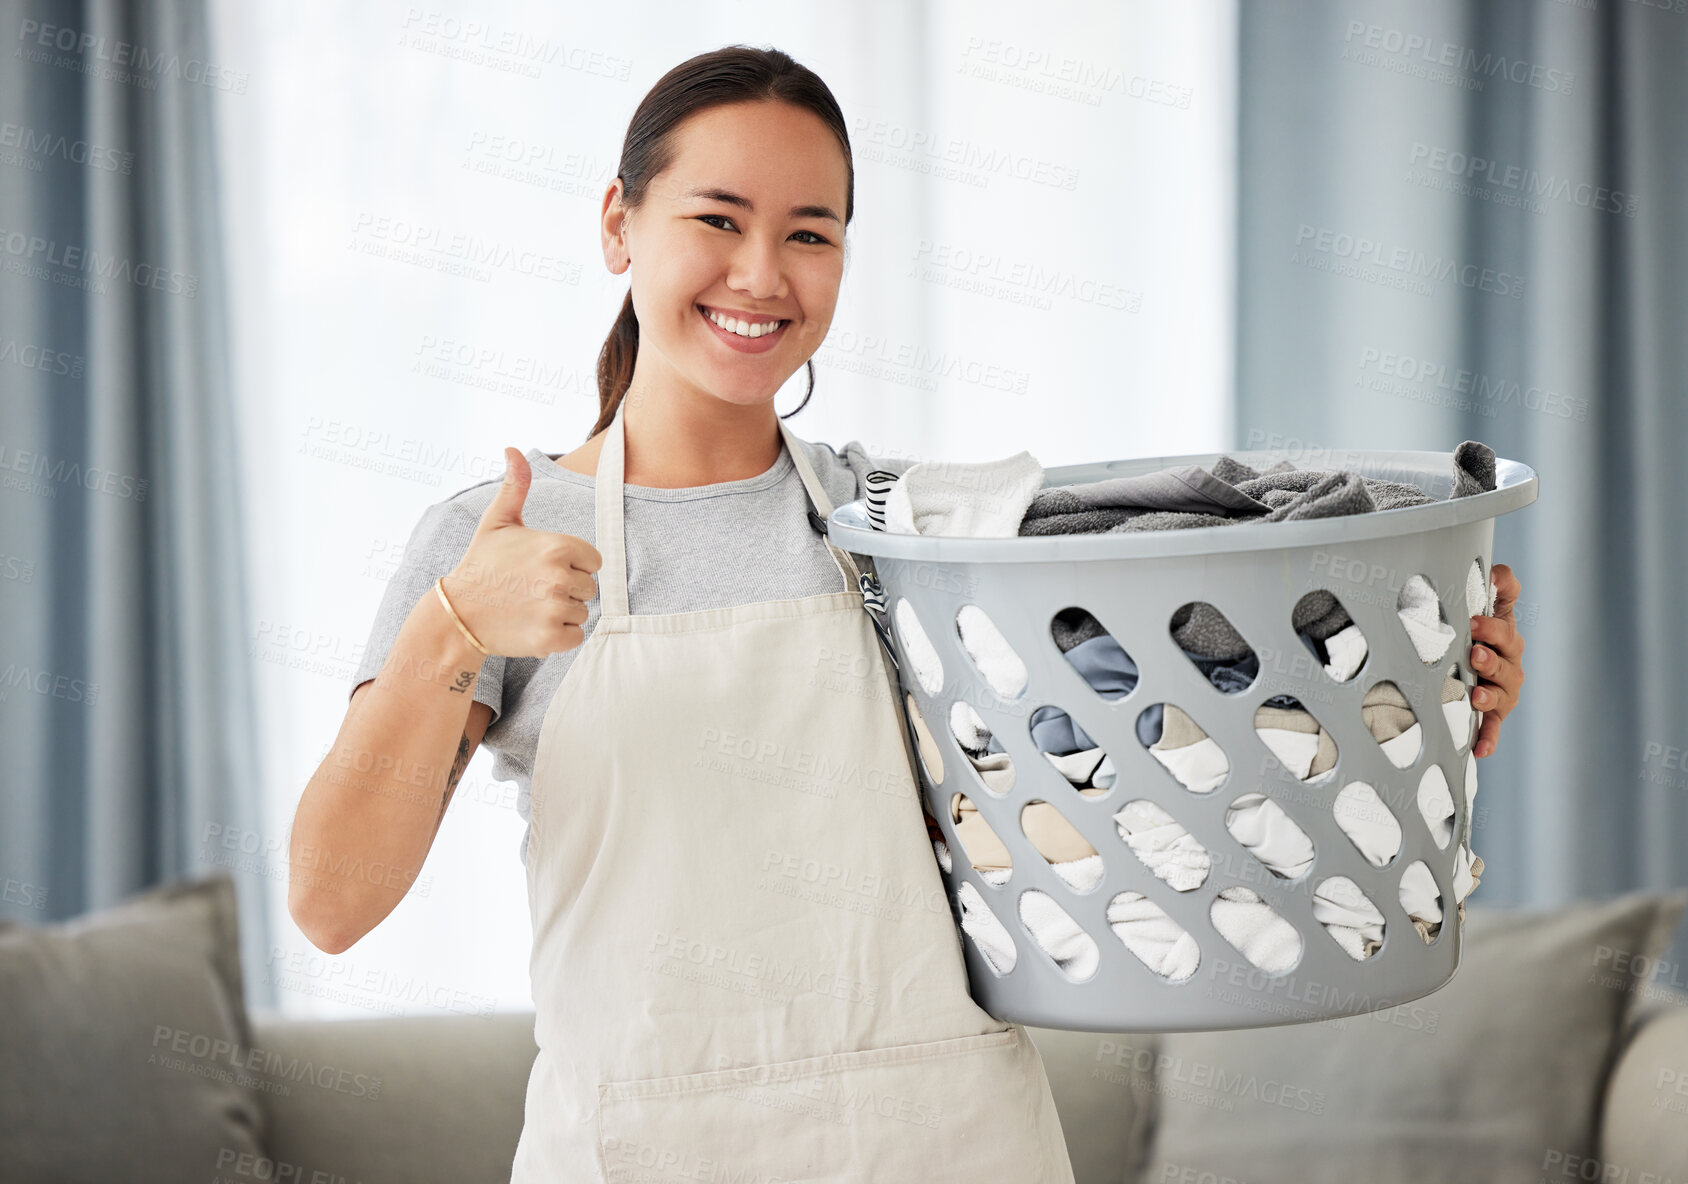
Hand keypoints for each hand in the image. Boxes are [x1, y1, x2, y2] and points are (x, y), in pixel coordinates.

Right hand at [442, 447, 602, 658]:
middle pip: (589, 588)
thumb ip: (515, 486)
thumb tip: (512, 449)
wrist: (458, 614)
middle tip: (531, 589)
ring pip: (581, 612)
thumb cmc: (481, 565)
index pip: (593, 561)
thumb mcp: (497, 521)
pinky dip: (558, 635)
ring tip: (528, 606)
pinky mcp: (551, 638)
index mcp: (557, 546)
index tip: (542, 568)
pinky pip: (575, 635)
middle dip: (565, 589)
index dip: (572, 566)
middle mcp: (559, 577)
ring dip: (560, 612)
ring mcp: (555, 609)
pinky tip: (532, 624)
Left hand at [1468, 562, 1524, 757]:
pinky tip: (1479, 750)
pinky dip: (1488, 738)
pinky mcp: (1492, 713)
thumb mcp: (1487, 603)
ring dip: (1488, 696)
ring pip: (1499, 694)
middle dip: (1490, 659)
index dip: (1493, 626)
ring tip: (1476, 696)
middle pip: (1504, 662)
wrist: (1465, 656)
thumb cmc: (1475, 628)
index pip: (1505, 628)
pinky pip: (1492, 727)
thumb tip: (1498, 574)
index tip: (1475, 621)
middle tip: (1474, 654)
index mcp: (1505, 636)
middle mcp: (1507, 664)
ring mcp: (1501, 690)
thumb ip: (1499, 585)